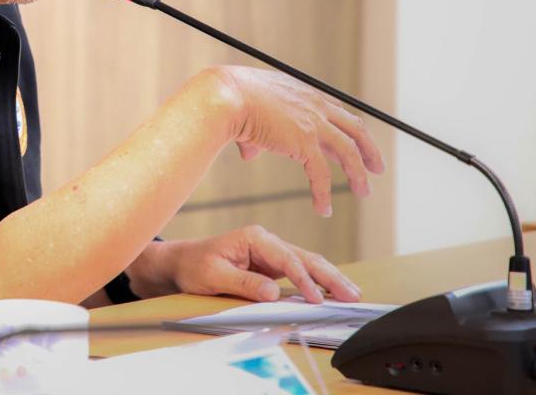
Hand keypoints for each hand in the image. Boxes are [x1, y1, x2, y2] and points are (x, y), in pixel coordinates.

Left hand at [132, 226, 360, 303]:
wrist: (182, 263)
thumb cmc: (195, 266)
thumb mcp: (214, 276)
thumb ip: (244, 283)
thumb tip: (273, 292)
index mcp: (255, 238)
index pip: (287, 259)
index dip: (304, 280)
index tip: (316, 299)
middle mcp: (267, 242)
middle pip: (305, 257)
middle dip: (330, 276)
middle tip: (352, 294)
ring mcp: (271, 254)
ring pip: (308, 263)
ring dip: (330, 278)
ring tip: (353, 293)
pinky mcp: (272, 266)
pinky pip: (300, 272)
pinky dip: (318, 282)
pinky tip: (334, 291)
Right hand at [213, 65, 385, 216]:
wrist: (226, 96)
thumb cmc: (230, 98)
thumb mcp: (250, 110)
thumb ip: (256, 136)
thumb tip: (250, 153)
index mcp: (304, 92)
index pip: (337, 112)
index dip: (347, 131)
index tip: (353, 146)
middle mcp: (315, 105)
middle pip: (355, 128)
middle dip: (369, 149)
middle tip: (376, 167)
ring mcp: (313, 123)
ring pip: (349, 152)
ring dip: (358, 174)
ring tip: (364, 192)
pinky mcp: (305, 142)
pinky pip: (321, 174)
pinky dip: (323, 194)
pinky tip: (323, 209)